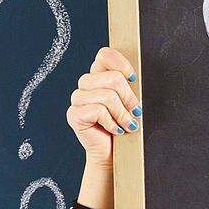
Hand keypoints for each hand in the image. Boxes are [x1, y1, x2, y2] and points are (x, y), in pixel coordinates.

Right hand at [66, 46, 140, 168]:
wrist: (113, 153)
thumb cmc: (123, 125)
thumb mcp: (129, 102)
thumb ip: (128, 86)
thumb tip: (133, 78)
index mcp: (98, 75)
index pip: (105, 54)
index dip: (122, 65)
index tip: (133, 80)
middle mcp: (85, 84)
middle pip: (113, 78)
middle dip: (129, 98)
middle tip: (135, 112)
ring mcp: (77, 99)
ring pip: (108, 96)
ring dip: (123, 114)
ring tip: (127, 124)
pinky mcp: (74, 115)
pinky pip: (99, 111)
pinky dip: (112, 123)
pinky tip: (115, 130)